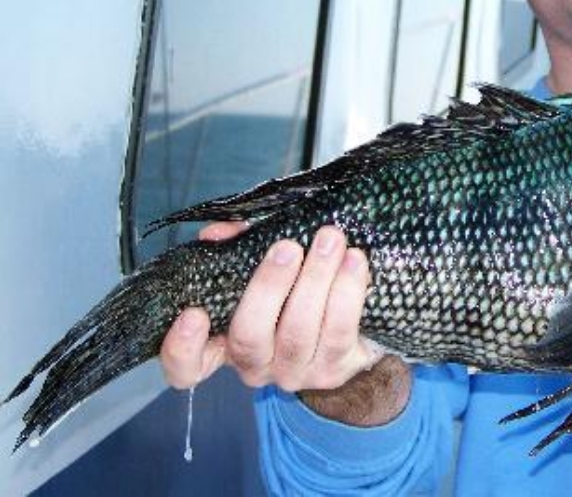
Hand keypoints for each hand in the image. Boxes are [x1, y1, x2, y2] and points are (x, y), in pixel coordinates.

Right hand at [159, 223, 379, 392]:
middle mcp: (256, 366)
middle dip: (269, 287)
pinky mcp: (335, 370)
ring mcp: (295, 372)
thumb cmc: (295, 292)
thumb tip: (218, 232)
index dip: (182, 349)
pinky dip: (348, 292)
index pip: (187, 368)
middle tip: (288, 247)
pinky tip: (355, 260)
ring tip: (330, 240)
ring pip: (299, 331)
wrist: (354, 330)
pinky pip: (339, 331)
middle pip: (249, 337)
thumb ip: (237, 248)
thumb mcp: (263, 269)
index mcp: (225, 344)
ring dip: (316, 279)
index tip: (193, 313)